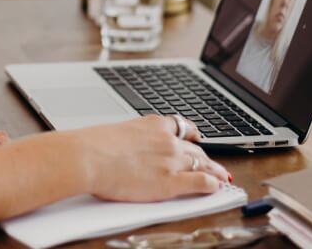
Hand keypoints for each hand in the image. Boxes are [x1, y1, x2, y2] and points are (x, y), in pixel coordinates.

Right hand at [74, 115, 230, 201]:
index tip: (196, 137)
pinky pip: (202, 182)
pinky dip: (213, 184)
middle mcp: (167, 140)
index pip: (181, 127)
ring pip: (204, 164)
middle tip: (210, 163)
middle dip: (205, 156)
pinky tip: (217, 187)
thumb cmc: (94, 146)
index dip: (192, 134)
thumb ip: (132, 139)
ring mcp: (172, 161)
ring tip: (221, 177)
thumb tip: (127, 148)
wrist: (89, 157)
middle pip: (195, 148)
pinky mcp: (172, 182)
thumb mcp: (117, 133)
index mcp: (153, 124)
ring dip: (215, 171)